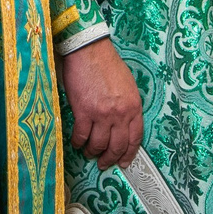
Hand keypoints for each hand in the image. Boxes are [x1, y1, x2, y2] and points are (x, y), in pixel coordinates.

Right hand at [59, 38, 143, 168]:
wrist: (89, 50)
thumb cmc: (107, 64)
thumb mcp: (128, 86)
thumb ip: (128, 106)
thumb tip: (122, 124)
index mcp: (134, 106)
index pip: (135, 138)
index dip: (129, 153)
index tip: (123, 161)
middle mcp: (120, 114)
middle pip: (117, 145)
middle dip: (110, 158)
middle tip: (104, 163)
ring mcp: (102, 114)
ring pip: (99, 144)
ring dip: (93, 152)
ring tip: (88, 152)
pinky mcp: (84, 112)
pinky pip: (81, 135)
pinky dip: (78, 142)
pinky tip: (77, 142)